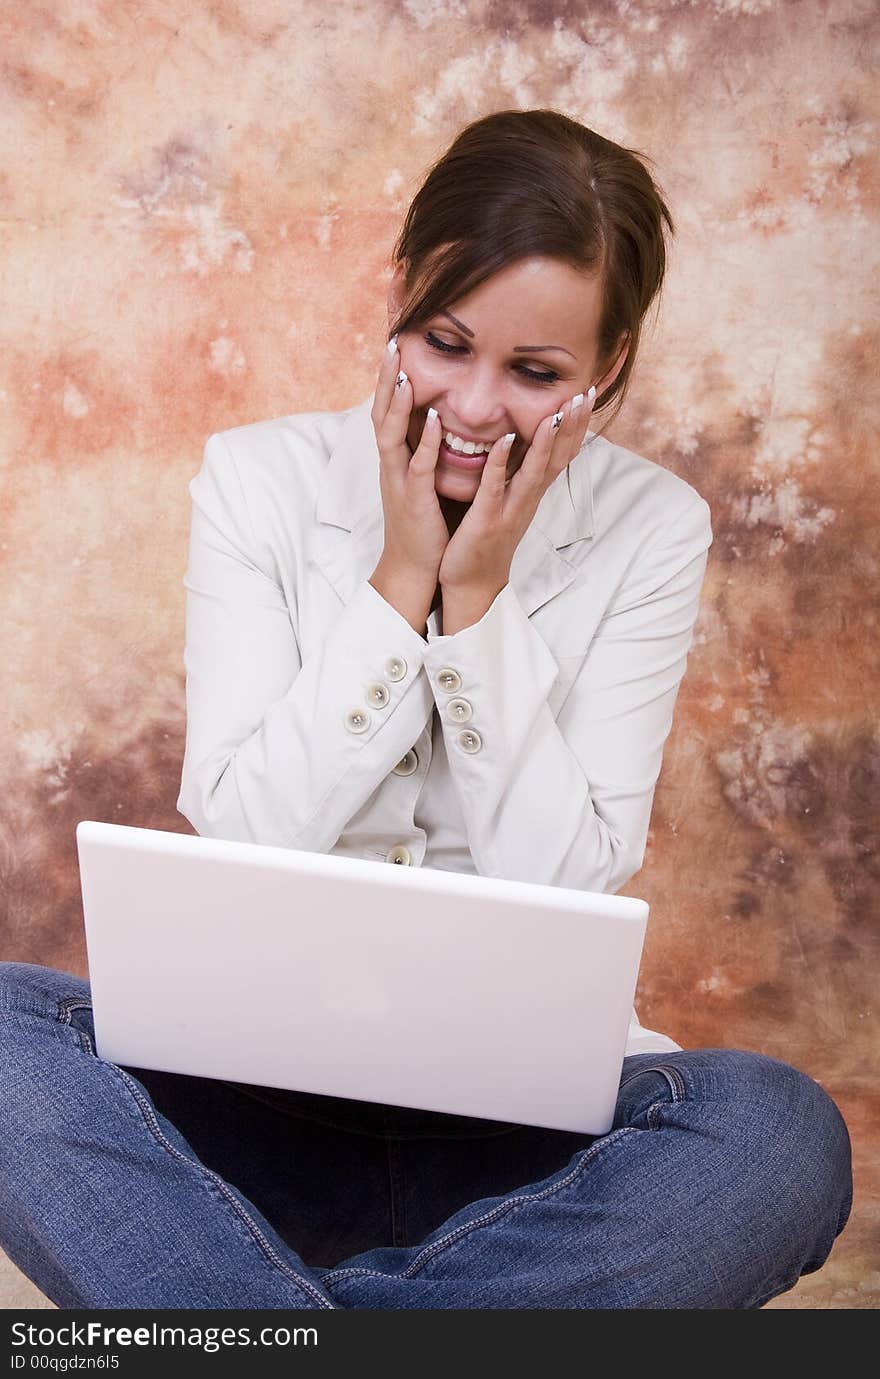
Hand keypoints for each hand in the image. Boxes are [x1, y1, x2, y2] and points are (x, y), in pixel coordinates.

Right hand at [370, 338, 448, 582]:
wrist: (417, 567)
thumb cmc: (425, 521)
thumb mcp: (425, 477)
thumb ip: (428, 447)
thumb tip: (441, 415)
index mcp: (396, 456)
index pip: (388, 407)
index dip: (389, 375)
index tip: (395, 340)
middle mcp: (391, 463)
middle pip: (380, 411)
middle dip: (385, 377)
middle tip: (391, 341)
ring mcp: (399, 480)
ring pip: (390, 434)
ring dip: (396, 403)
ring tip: (403, 371)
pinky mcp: (414, 500)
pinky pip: (417, 467)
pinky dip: (425, 443)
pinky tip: (435, 421)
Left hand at [437, 388, 596, 593]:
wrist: (472, 587)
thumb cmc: (485, 542)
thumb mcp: (506, 503)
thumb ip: (515, 474)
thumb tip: (520, 442)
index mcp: (532, 494)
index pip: (562, 454)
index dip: (576, 426)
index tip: (588, 394)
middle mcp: (528, 500)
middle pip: (558, 458)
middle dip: (573, 425)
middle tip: (587, 393)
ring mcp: (510, 511)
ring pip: (536, 472)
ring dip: (547, 441)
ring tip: (558, 410)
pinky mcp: (487, 521)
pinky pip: (495, 488)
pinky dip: (501, 463)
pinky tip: (506, 439)